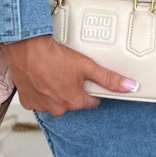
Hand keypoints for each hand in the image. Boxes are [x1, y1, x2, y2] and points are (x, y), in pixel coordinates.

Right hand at [0, 35, 139, 114]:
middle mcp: (57, 108)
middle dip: (72, 89)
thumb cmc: (53, 56)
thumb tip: (129, 86)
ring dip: (56, 90)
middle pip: (73, 101)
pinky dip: (41, 90)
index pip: (91, 102)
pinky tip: (42, 77)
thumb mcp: (87, 66)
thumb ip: (109, 79)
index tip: (86, 80)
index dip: (91, 89)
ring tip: (54, 72)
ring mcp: (41, 105)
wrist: (27, 48)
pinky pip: (39, 99)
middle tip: (68, 72)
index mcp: (74, 102)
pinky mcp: (27, 101)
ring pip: (55, 100)